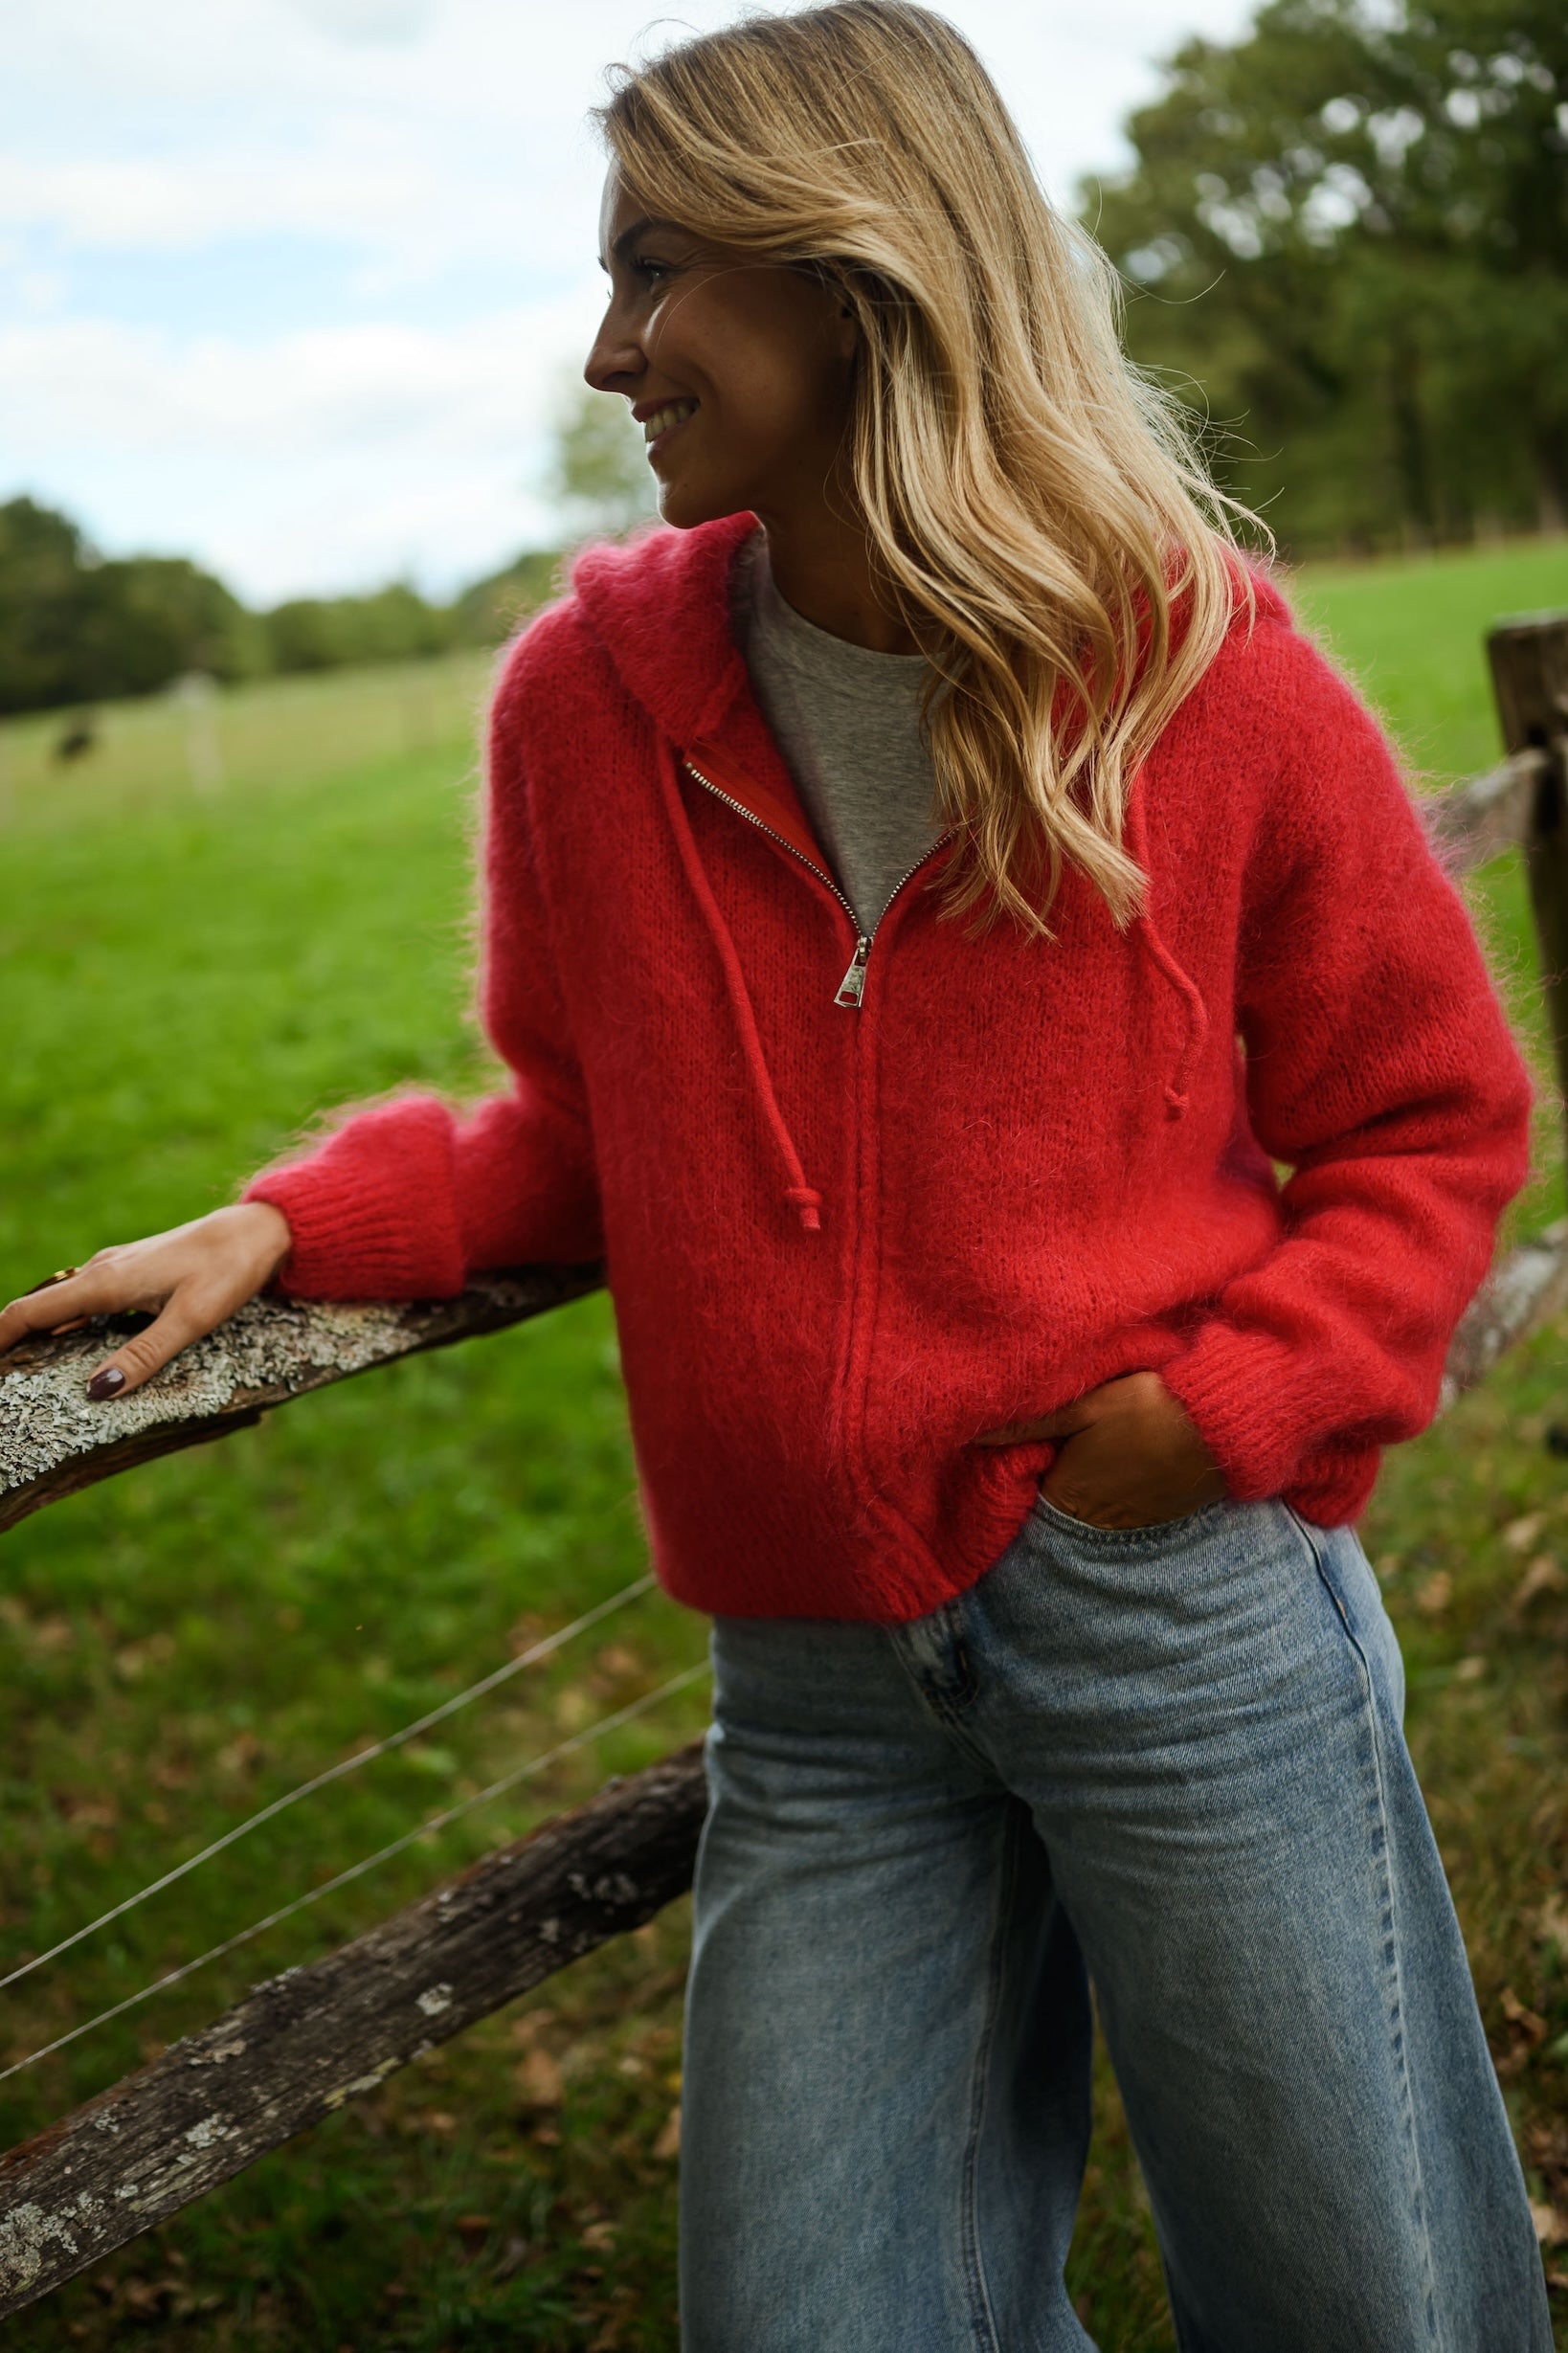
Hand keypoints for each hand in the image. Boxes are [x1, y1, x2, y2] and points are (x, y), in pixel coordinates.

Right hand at [0, 1202, 292, 1400]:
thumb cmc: (227, 1272)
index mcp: (105, 1282)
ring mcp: (114, 1268)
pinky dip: (69, 1325)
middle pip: (37, 1310)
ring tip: (28, 1374)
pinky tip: (75, 1349)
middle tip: (8, 1381)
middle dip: (13, 1343)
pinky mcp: (131, 1272)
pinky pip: (85, 1301)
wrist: (256, 1231)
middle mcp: (100, 1271)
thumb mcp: (191, 1320)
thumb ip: (144, 1355)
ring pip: (61, 1305)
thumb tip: (95, 1390)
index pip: (28, 1312)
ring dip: (41, 1336)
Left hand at [975, 1370, 1225, 1530]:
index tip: (1009, 1446)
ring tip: (1082, 1453)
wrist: (1221, 1427)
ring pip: (1087, 1510)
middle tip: (1043, 1446)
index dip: (1015, 1470)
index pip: (1022, 1494)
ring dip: (1080, 1487)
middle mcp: (1093, 1523)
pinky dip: (1110, 1491)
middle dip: (1044, 1480)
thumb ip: (1028, 1423)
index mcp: (1065, 1497)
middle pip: (1053, 1506)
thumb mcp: (1082, 1407)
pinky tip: (1115, 1463)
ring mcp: (1128, 1525)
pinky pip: (1117, 1510)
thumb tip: (972, 1433)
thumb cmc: (1147, 1409)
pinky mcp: (1156, 1517)